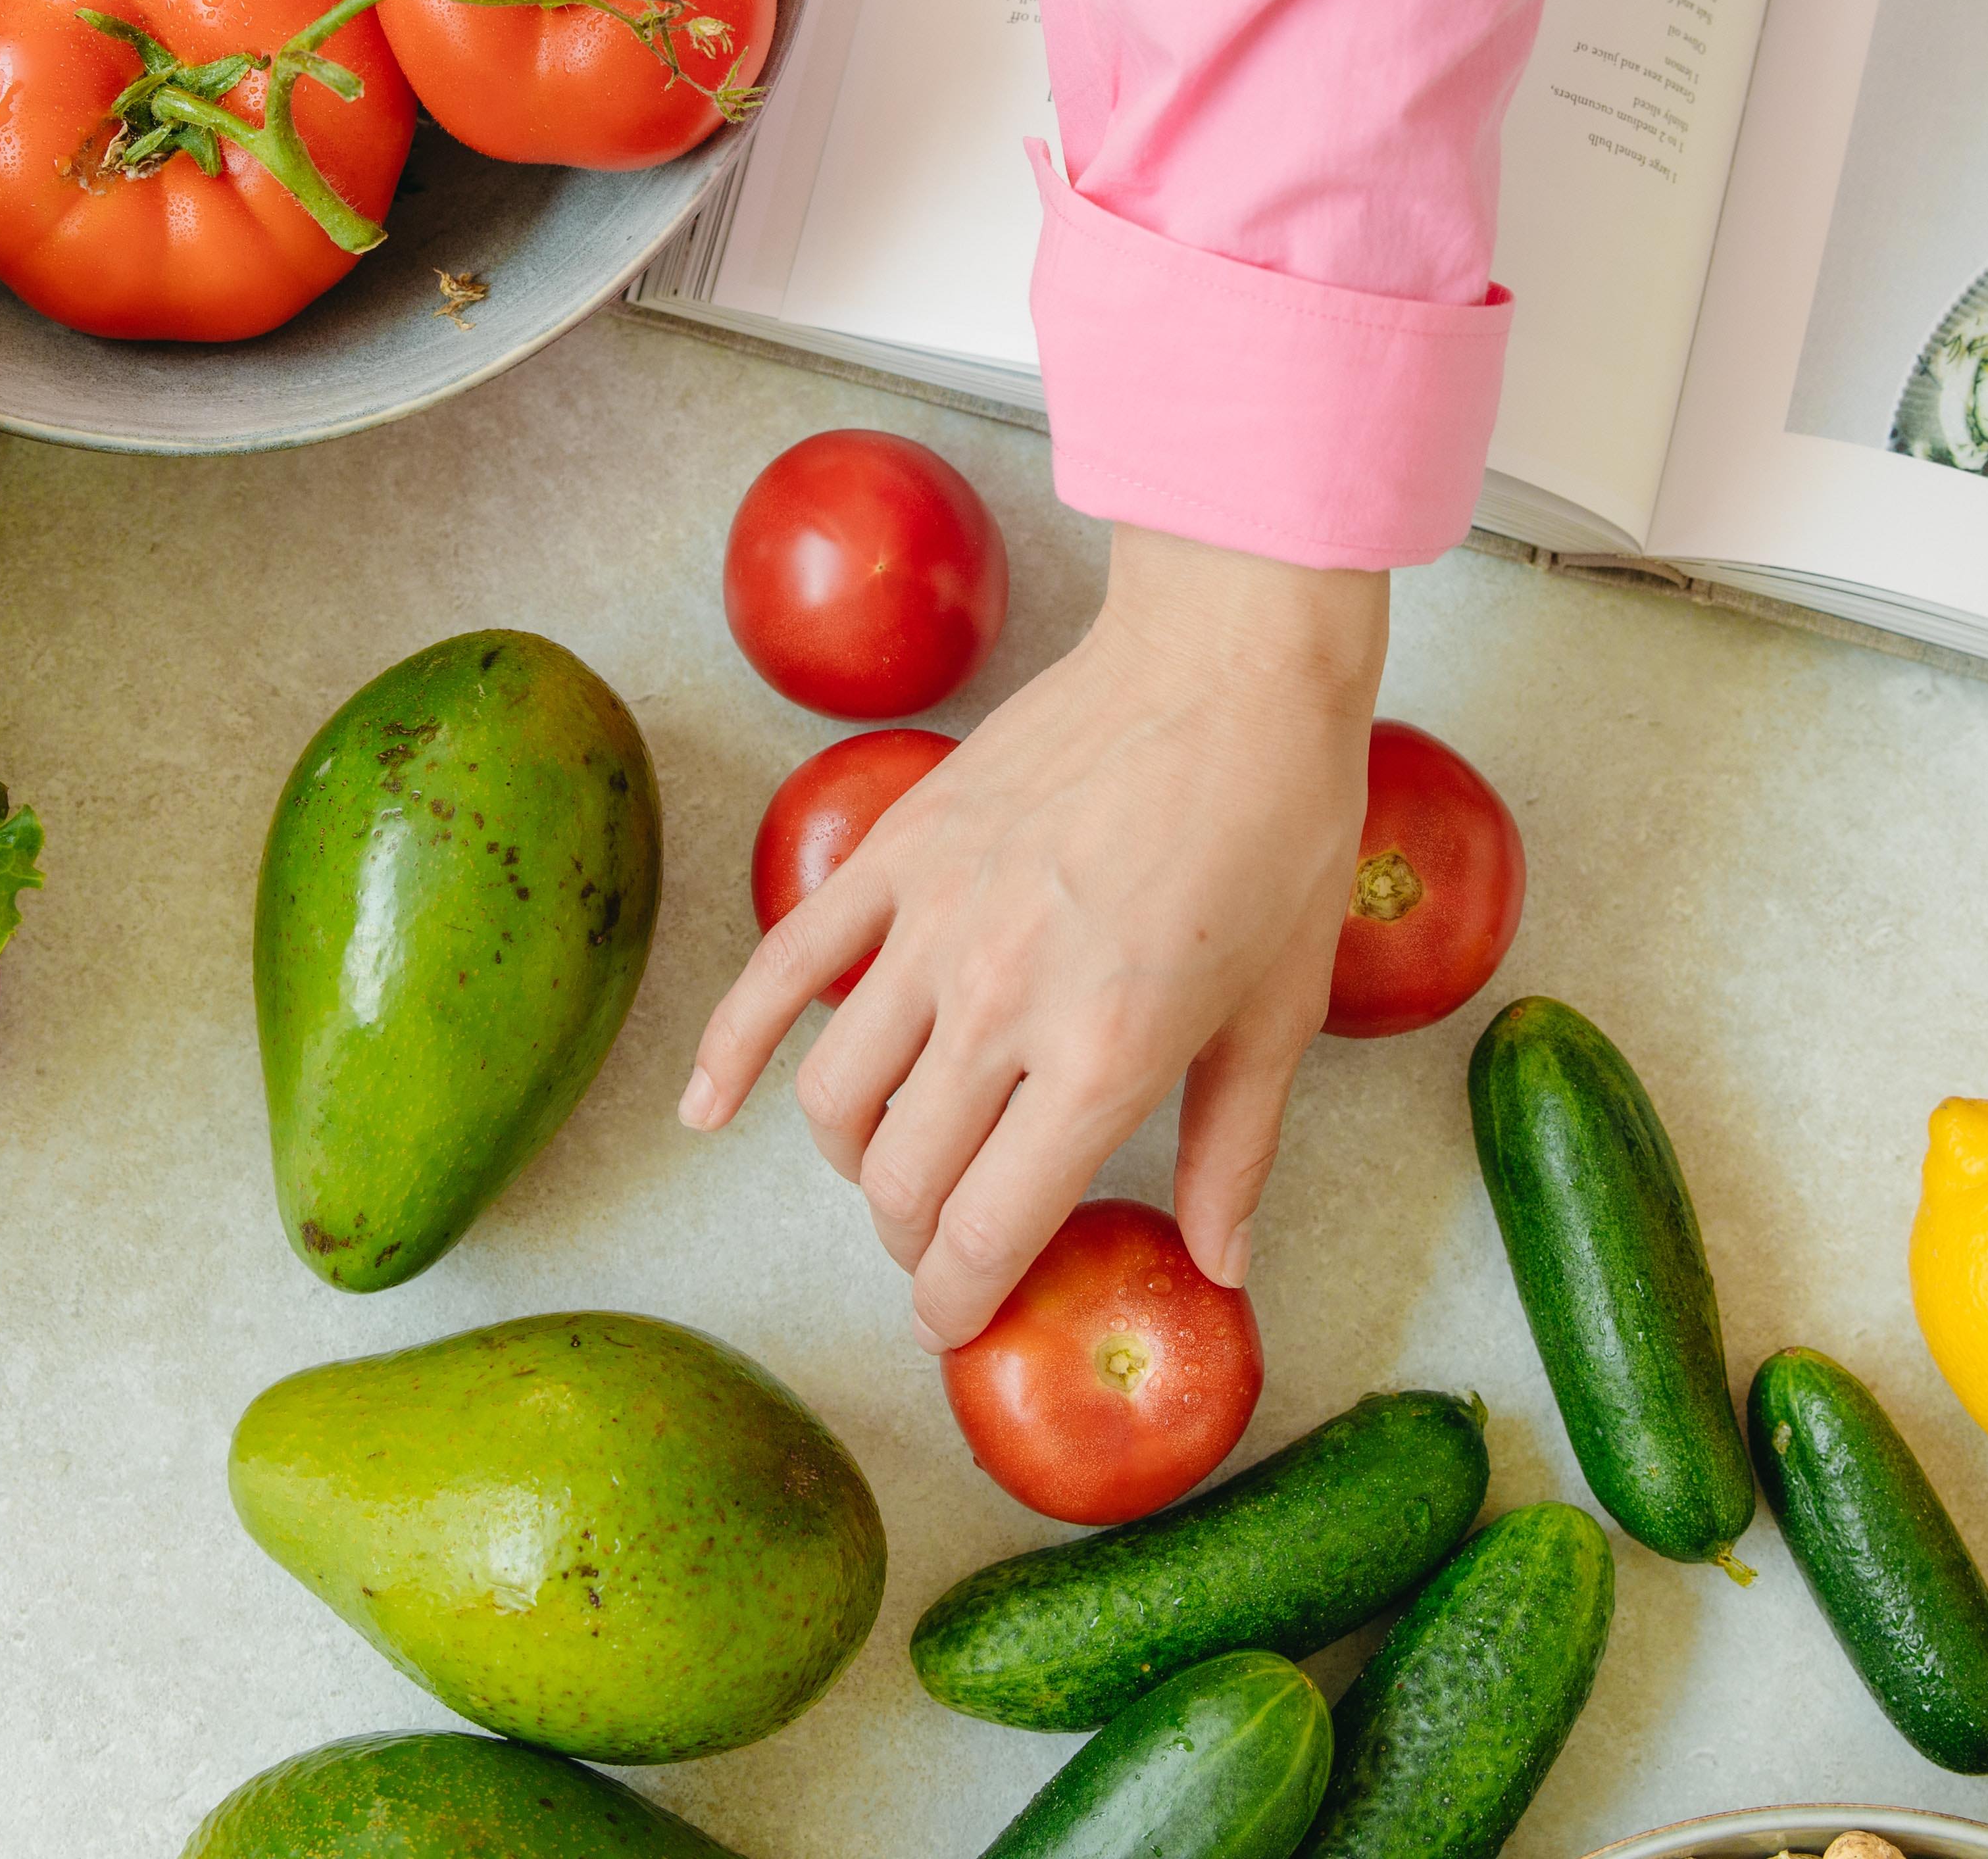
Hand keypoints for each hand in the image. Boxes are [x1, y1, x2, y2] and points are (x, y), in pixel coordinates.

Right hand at [680, 525, 1386, 1350]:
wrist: (1227, 663)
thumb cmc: (1276, 828)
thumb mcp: (1281, 1011)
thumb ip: (1235, 1150)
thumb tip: (1219, 1266)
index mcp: (1104, 1056)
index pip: (984, 1234)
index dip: (958, 1304)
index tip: (960, 1323)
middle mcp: (1001, 1003)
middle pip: (899, 1183)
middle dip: (913, 1244)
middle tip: (947, 1245)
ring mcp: (932, 924)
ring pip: (833, 1099)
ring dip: (853, 1160)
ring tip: (895, 1165)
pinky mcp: (894, 855)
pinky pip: (779, 969)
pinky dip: (729, 1050)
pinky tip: (706, 1108)